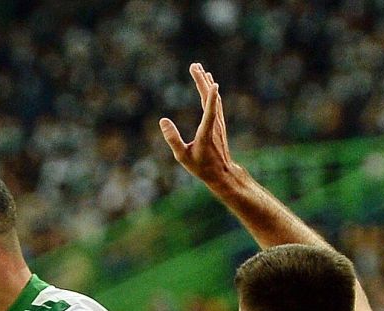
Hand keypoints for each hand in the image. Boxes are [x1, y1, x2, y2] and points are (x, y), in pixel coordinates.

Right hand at [160, 63, 236, 188]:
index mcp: (206, 133)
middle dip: (201, 80)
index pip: (209, 112)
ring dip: (206, 83)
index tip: (211, 82)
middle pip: (209, 98)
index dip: (210, 98)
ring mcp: (218, 123)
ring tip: (200, 70)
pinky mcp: (219, 124)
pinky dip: (211, 92)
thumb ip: (172, 138)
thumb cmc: (200, 166)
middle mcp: (215, 125)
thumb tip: (163, 120)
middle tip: (194, 65)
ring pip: (213, 99)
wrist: (221, 173)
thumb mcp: (182, 156)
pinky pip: (215, 103)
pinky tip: (209, 85)